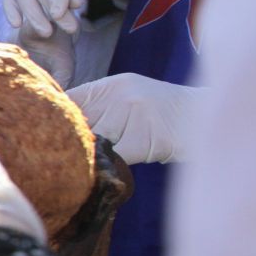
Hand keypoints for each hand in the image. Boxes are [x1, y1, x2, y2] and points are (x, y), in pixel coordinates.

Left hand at [68, 73, 197, 162]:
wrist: (210, 121)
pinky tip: (112, 170)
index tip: (46, 133)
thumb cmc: (168, 117)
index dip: (56, 118)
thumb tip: (62, 128)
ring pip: (93, 142)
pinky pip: (112, 157)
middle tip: (67, 156)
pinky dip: (109, 166)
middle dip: (73, 142)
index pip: (68, 100)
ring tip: (98, 163)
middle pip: (77, 124)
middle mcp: (120, 96)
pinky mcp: (142, 139)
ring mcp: (132, 115)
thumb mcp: (132, 100)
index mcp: (113, 86)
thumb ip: (100, 110)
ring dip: (92, 157)